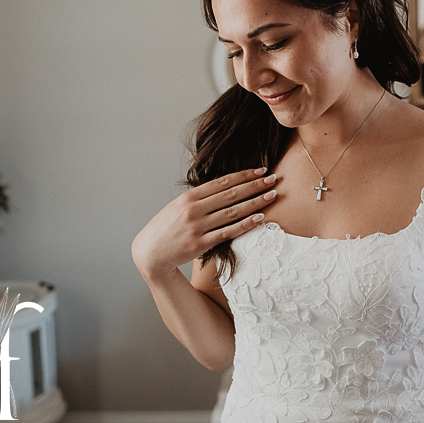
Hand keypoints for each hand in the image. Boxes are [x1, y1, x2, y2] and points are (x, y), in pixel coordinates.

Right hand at [132, 168, 277, 280]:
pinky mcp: (200, 244)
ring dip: (255, 202)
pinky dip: (246, 224)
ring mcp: (197, 227)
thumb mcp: (179, 206)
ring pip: (233, 211)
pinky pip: (228, 232)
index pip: (222, 182)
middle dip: (255, 185)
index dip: (244, 175)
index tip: (261, 170)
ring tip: (272, 195)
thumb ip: (200, 198)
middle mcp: (193, 209)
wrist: (150, 253)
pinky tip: (260, 218)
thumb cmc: (167, 228)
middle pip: (231, 194)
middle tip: (274, 179)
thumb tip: (227, 187)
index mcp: (189, 197)